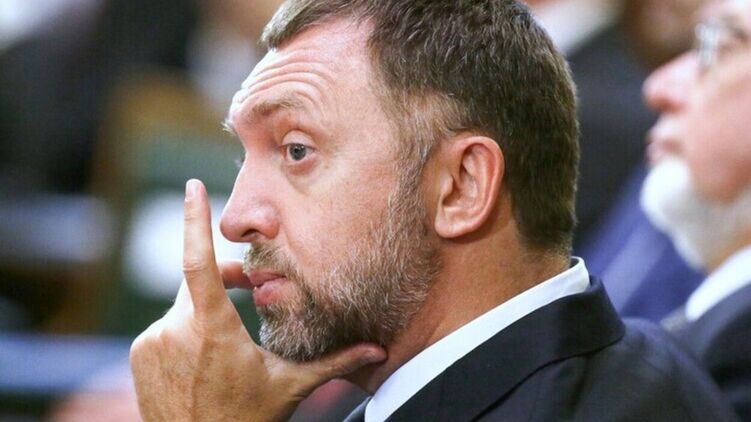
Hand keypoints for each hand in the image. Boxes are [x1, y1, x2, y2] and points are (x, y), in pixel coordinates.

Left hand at [130, 179, 385, 421]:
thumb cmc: (244, 421)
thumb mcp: (291, 387)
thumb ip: (334, 362)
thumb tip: (378, 351)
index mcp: (213, 329)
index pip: (198, 262)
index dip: (194, 219)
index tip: (192, 187)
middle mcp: (175, 329)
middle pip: (199, 283)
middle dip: (224, 280)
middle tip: (248, 286)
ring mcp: (152, 341)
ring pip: (184, 307)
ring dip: (205, 312)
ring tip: (226, 346)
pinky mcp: (138, 353)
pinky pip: (165, 326)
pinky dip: (185, 331)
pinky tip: (203, 362)